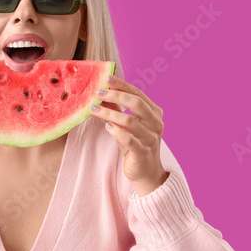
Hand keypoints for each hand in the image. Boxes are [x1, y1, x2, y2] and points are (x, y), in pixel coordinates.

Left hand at [89, 76, 167, 194]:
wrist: (147, 172)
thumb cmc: (137, 145)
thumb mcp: (128, 125)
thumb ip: (118, 109)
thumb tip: (103, 93)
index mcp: (155, 113)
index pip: (138, 94)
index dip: (123, 85)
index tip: (107, 78)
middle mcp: (156, 124)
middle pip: (136, 103)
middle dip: (116, 95)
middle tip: (98, 93)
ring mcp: (151, 138)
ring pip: (129, 121)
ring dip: (109, 113)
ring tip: (94, 109)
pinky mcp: (143, 152)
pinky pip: (128, 139)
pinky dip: (116, 131)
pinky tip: (106, 126)